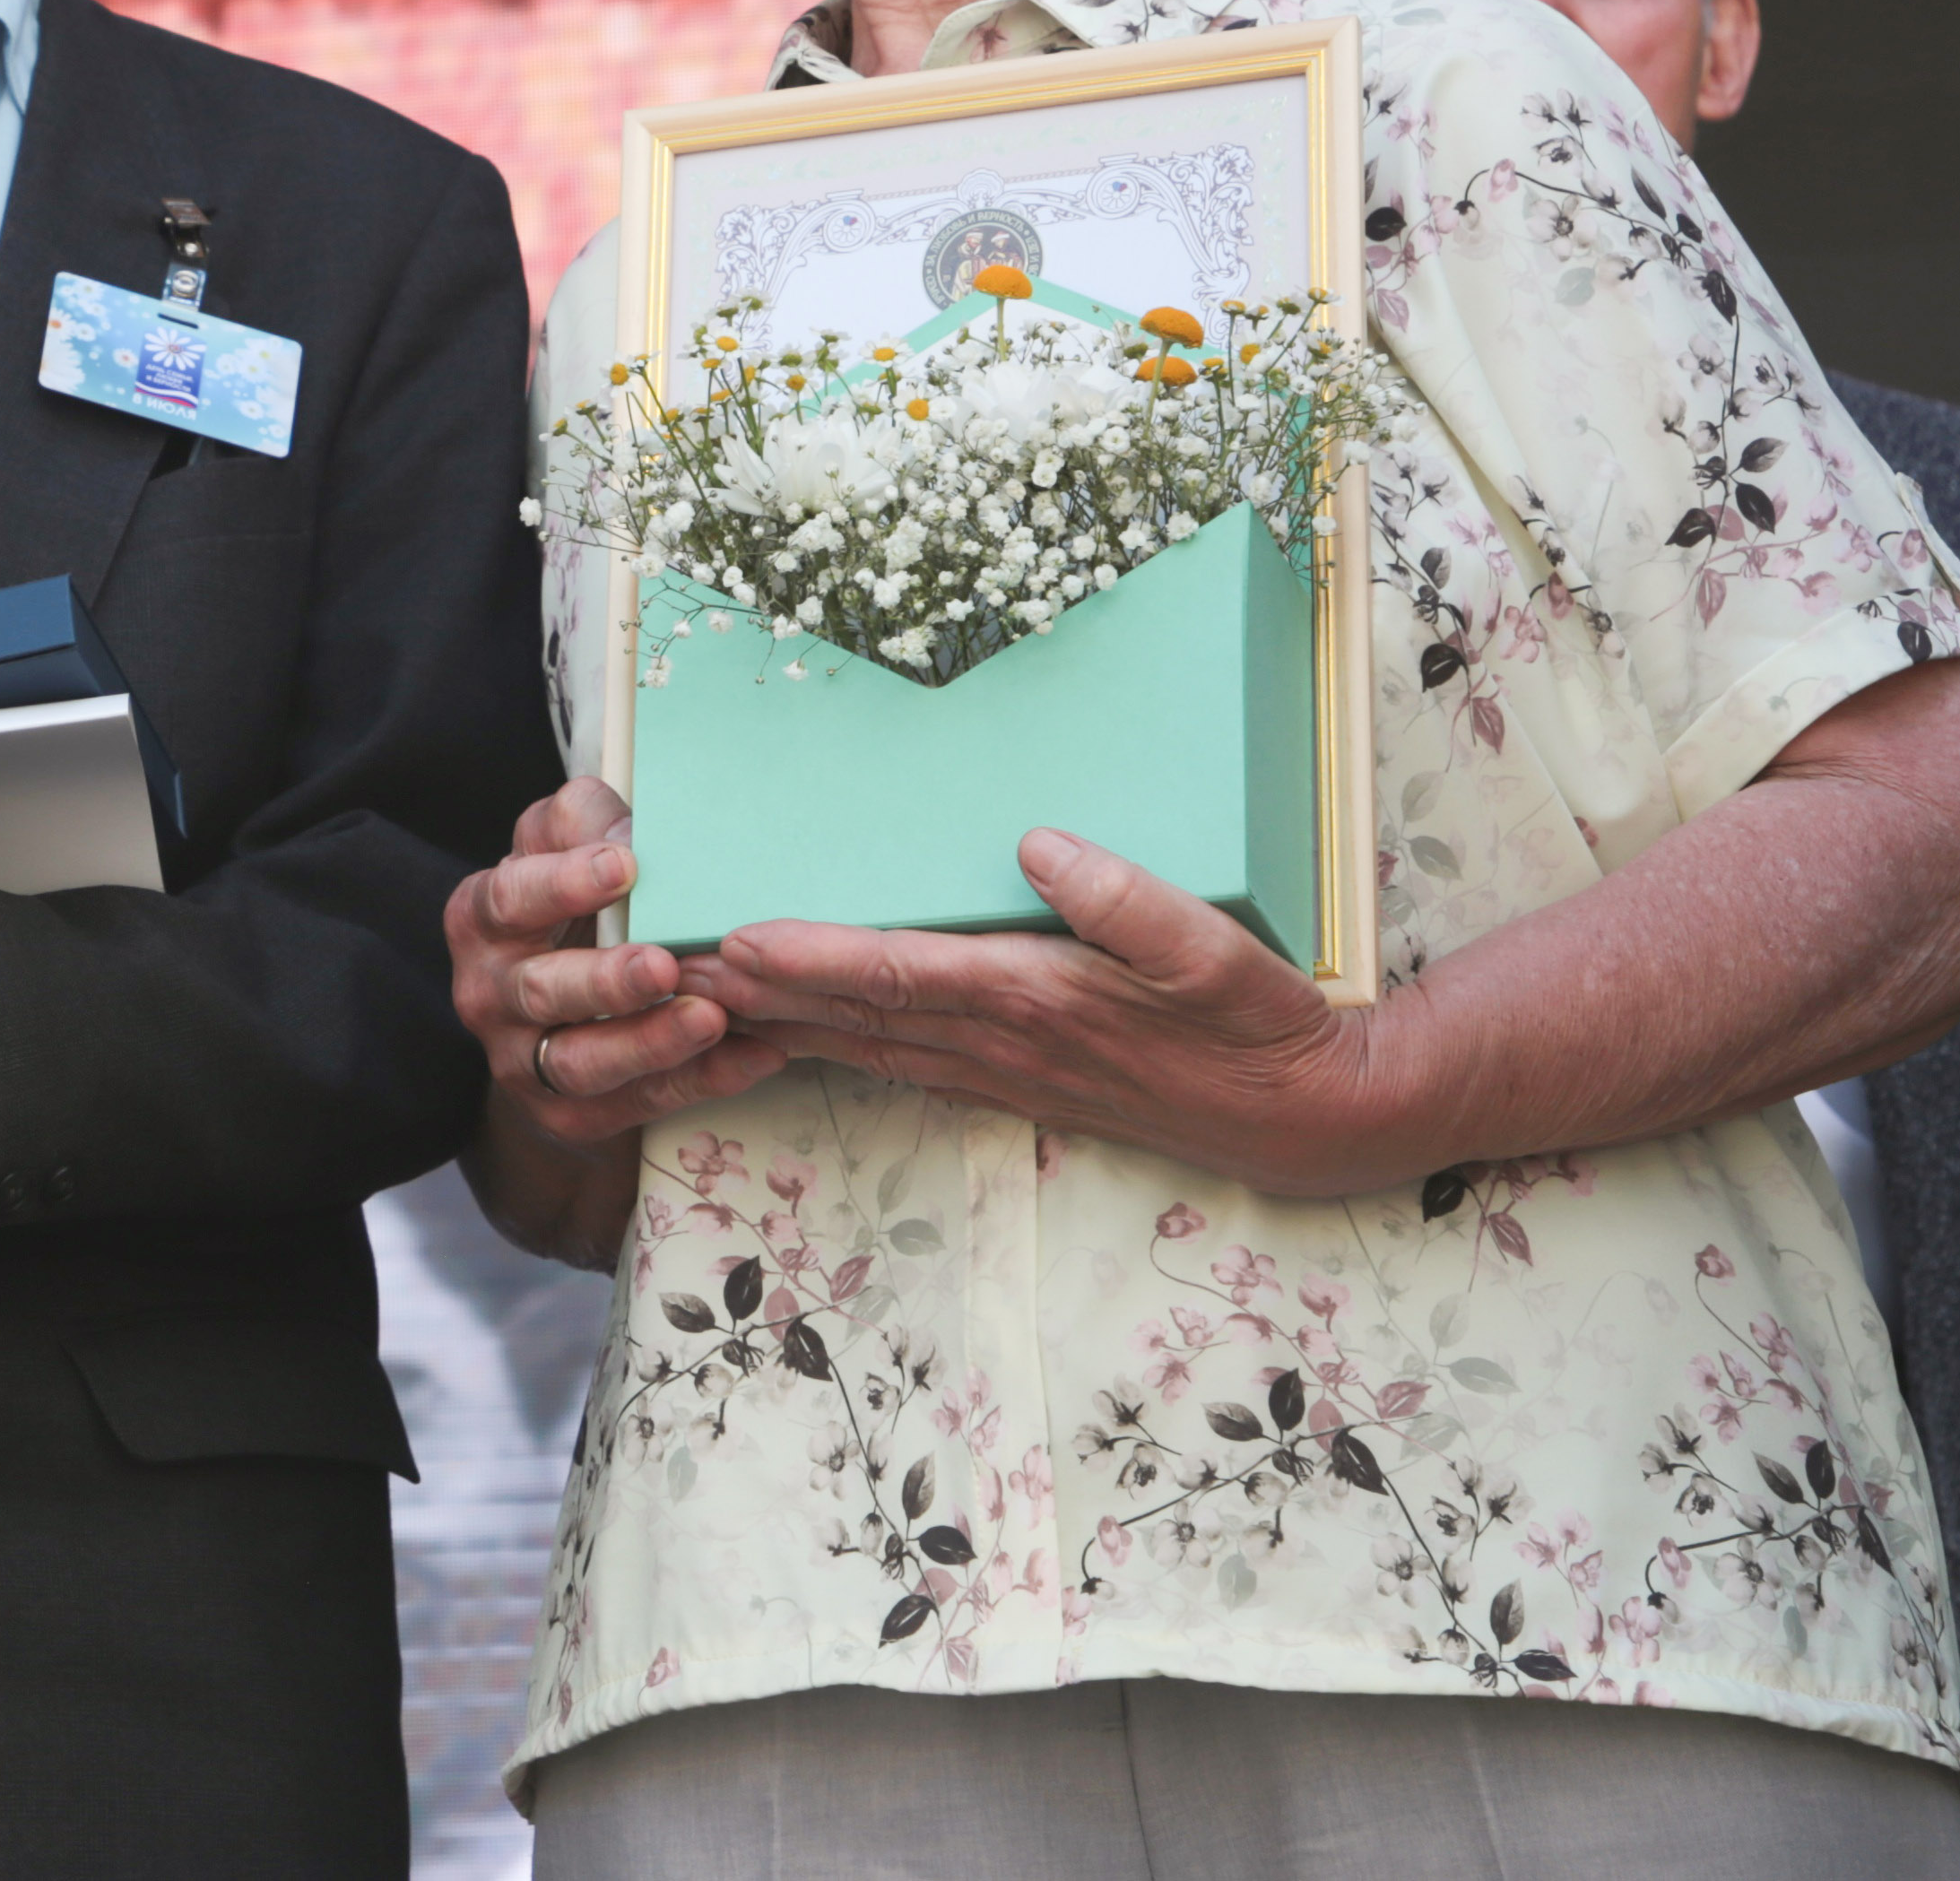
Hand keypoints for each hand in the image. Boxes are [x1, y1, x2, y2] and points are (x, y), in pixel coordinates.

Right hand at [451, 779, 787, 1150]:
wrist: (557, 1012)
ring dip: (649, 1043)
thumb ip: (587, 824)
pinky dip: (698, 1081)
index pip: (508, 898)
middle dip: (604, 981)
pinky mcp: (569, 1113)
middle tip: (663, 963)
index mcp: (483, 918)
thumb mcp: (564, 849)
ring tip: (709, 1017)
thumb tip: (634, 837)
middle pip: (538, 991)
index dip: (562, 883)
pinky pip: (636, 1103)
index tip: (624, 867)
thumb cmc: (570, 909)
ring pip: (580, 1063)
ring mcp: (524, 1061)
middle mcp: (489, 993)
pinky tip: (751, 1055)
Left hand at [681, 827, 1408, 1201]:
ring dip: (775, 1019)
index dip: (812, 958)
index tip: (734, 939)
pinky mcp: (1012, 1081)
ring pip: (862, 1043)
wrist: (1300, 1115)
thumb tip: (1036, 844)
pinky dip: (832, 1044)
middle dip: (753, 993)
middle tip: (660, 967)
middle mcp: (1000, 1043)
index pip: (901, 974)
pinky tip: (789, 1030)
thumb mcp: (1209, 944)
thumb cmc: (1255, 1019)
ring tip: (692, 990)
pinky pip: (898, 1063)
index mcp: (1037, 997)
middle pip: (852, 1015)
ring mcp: (1001, 1070)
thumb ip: (1123, 897)